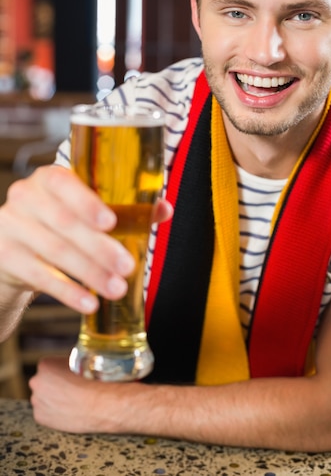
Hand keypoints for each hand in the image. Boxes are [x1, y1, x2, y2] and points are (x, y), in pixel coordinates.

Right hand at [0, 165, 172, 313]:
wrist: (13, 248)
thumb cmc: (60, 224)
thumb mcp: (86, 211)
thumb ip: (126, 209)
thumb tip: (164, 209)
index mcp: (49, 178)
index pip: (64, 184)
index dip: (87, 203)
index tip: (111, 222)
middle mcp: (26, 196)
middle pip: (65, 223)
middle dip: (100, 248)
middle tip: (127, 266)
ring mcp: (11, 225)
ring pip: (55, 251)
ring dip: (90, 273)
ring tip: (116, 288)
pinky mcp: (4, 255)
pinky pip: (40, 275)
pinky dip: (68, 292)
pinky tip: (89, 302)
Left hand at [29, 357, 119, 431]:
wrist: (97, 403)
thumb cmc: (91, 381)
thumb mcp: (81, 361)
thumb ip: (70, 362)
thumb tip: (72, 364)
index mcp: (45, 365)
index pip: (48, 366)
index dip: (59, 370)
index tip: (69, 375)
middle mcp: (36, 381)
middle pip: (42, 381)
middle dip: (52, 385)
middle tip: (69, 388)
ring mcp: (36, 400)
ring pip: (43, 397)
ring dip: (52, 399)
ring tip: (70, 401)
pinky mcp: (39, 416)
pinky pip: (44, 412)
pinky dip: (53, 412)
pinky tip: (66, 410)